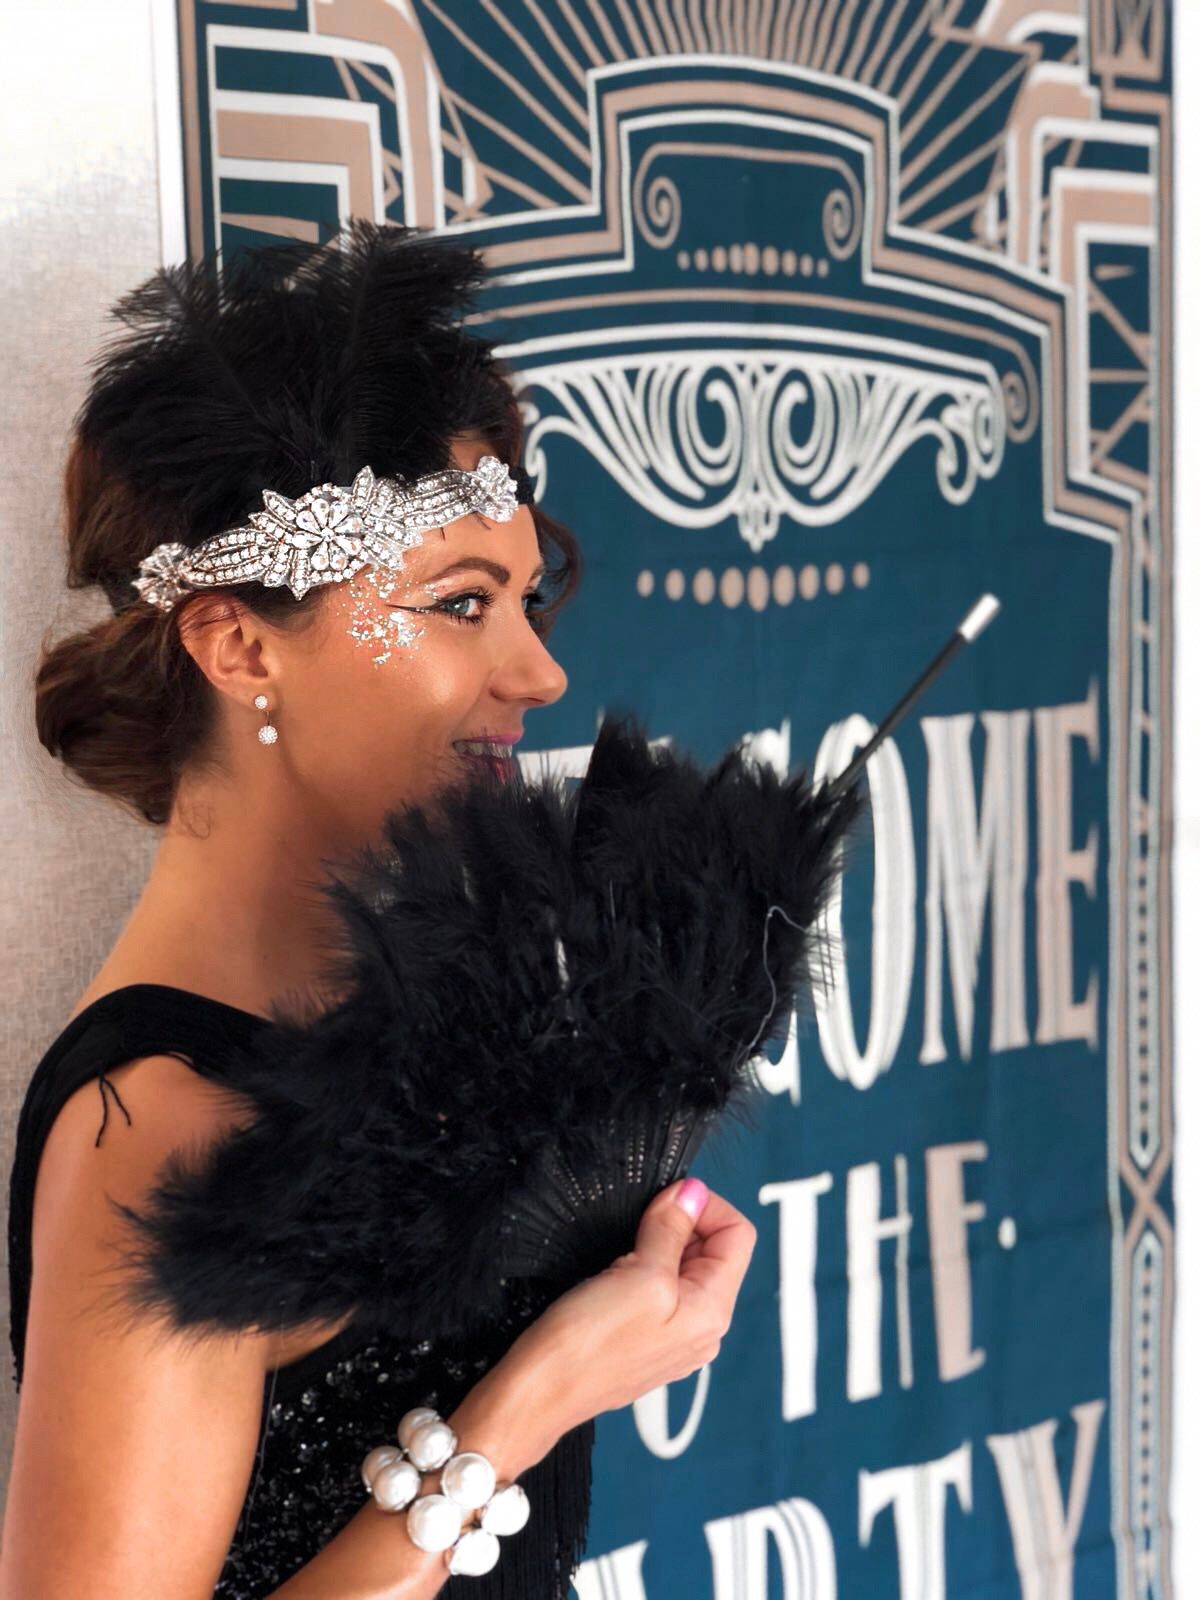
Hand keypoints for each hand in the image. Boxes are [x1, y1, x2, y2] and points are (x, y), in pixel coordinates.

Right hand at [510, 1176, 756, 1434]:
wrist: (540, 1393)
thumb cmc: (588, 1346)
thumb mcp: (639, 1273)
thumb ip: (672, 1229)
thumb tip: (693, 1193)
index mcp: (713, 1312)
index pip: (737, 1235)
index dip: (704, 1206)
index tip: (666, 1200)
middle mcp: (702, 1327)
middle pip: (713, 1250)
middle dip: (679, 1225)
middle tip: (638, 1227)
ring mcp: (674, 1335)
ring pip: (682, 1266)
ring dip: (656, 1245)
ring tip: (622, 1254)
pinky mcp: (646, 1337)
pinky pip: (658, 1288)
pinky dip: (640, 1267)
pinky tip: (612, 1274)